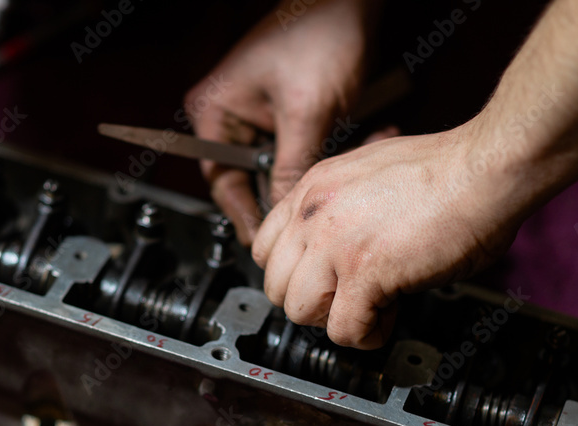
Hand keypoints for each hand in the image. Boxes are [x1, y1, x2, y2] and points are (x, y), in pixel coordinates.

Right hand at [185, 0, 376, 243]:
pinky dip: (332, 151)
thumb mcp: (306, 111)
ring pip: (286, 168)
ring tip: (355, 149)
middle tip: (320, 203)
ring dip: (321, 168)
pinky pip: (305, 151)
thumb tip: (283, 215)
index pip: (223, 182)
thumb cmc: (319, 32)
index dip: (246, 213)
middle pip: (256, 178)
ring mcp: (262, 118)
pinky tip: (362, 135)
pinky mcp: (290, 117)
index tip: (266, 240)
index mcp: (215, 112)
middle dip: (295, 186)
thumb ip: (291, 168)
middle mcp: (232, 118)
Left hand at [252, 122, 533, 349]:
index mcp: (313, 188)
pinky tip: (389, 318)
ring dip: (334, 320)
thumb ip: (343, 209)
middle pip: (275, 286)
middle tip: (347, 299)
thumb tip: (341, 247)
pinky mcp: (365, 272)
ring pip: (299, 312)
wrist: (485, 167)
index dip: (295, 274)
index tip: (322, 281)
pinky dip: (367, 335)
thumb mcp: (370, 174)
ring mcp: (335, 244)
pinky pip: (344, 330)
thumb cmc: (448, 169)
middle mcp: (314, 214)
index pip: (265, 248)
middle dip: (312, 302)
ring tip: (370, 309)